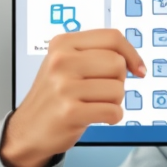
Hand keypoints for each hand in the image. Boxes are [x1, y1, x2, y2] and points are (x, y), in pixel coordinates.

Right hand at [1, 29, 145, 166]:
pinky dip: (112, 117)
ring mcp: (64, 86)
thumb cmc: (55, 96)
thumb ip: (96, 54)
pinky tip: (95, 116)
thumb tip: (134, 61)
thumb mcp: (67, 64)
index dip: (132, 54)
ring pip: (117, 89)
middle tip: (100, 91)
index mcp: (63, 44)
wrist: (28, 129)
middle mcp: (61, 61)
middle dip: (117, 81)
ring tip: (93, 104)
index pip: (112, 38)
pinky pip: (113, 111)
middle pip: (117, 64)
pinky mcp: (69, 112)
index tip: (137, 69)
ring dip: (113, 101)